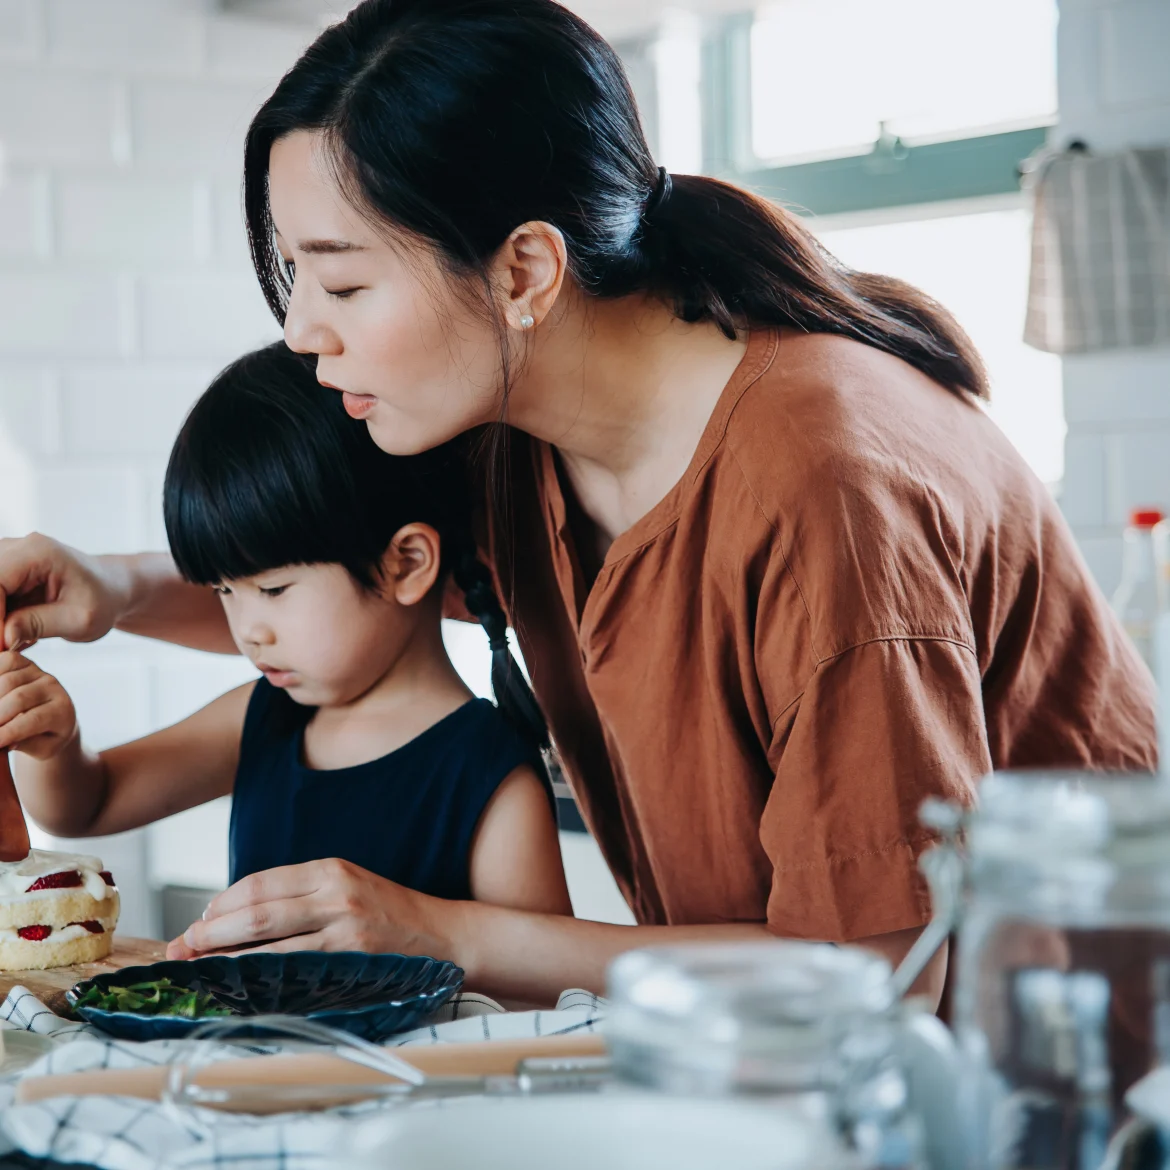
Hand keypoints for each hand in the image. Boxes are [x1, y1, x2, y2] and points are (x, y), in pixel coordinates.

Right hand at [0, 533, 128, 650]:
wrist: (111, 590)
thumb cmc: (103, 602)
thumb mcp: (80, 620)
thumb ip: (40, 625)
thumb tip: (3, 637)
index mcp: (37, 552)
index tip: (4, 644)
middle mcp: (17, 548)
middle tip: (8, 647)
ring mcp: (7, 557)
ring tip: (23, 640)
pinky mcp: (3, 572)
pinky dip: (1, 620)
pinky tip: (22, 634)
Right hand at [0, 651, 77, 758]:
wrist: (55, 717)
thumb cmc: (46, 737)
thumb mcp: (43, 749)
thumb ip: (26, 744)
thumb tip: (5, 741)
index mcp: (62, 711)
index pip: (34, 720)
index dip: (8, 732)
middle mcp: (53, 688)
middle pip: (18, 698)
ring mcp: (40, 673)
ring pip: (7, 680)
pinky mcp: (26, 663)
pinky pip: (7, 660)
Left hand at [165, 858, 458, 961]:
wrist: (444, 937)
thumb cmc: (390, 915)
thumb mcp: (348, 887)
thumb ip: (301, 896)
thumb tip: (235, 916)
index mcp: (330, 870)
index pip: (260, 883)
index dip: (222, 904)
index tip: (199, 921)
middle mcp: (335, 894)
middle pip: (255, 911)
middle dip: (210, 931)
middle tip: (182, 947)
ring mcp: (344, 929)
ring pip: (268, 943)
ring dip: (224, 958)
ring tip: (198, 968)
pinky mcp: (352, 961)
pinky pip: (293, 971)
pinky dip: (259, 979)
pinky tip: (240, 986)